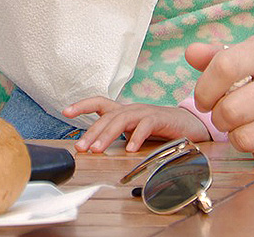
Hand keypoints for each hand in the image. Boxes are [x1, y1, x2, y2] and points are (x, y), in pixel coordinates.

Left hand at [64, 97, 210, 152]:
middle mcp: (130, 108)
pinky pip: (145, 126)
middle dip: (91, 132)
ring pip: (121, 120)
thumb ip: (117, 135)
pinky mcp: (159, 118)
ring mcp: (144, 112)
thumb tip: (96, 146)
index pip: (98, 102)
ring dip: (107, 135)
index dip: (82, 105)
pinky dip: (136, 137)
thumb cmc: (157, 128)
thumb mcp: (133, 131)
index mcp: (123, 110)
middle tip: (81, 147)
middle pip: (106, 116)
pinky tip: (130, 149)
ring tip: (97, 149)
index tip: (65, 112)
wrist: (187, 124)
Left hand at [187, 32, 253, 164]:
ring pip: (246, 138)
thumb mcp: (253, 57)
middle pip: (231, 110)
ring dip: (239, 138)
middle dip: (220, 119)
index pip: (224, 67)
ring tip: (251, 127)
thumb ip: (218, 56)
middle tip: (228, 117)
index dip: (204, 90)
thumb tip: (191, 53)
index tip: (204, 100)